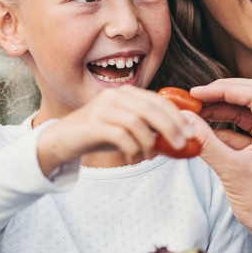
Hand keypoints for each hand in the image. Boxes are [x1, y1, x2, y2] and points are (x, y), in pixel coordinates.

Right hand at [36, 86, 195, 173]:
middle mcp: (115, 96)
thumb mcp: (126, 128)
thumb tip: (178, 138)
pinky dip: (133, 150)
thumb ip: (148, 128)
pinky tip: (133, 159)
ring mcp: (102, 108)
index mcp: (126, 93)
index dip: (177, 116)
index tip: (190, 132)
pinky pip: (122, 136)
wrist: (62, 142)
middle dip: (171, 128)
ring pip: (138, 123)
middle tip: (181, 145)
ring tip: (148, 157)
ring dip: (149, 143)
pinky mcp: (93, 124)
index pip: (158, 100)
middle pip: (151, 109)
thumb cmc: (98, 136)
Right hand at [187, 79, 251, 252]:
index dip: (223, 90)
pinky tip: (205, 129)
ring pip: (250, 111)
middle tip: (194, 97)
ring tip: (196, 112)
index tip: (196, 92)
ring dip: (223, 110)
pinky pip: (248, 128)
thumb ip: (206, 142)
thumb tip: (183, 119)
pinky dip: (227, 128)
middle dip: (223, 95)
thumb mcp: (232, 171)